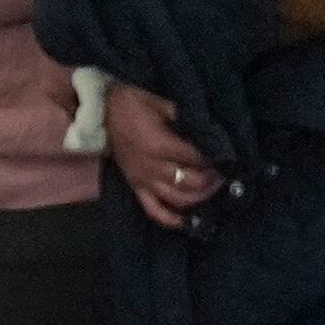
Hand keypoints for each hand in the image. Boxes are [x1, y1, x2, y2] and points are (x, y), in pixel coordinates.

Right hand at [107, 83, 218, 225]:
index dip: (215, 159)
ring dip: (199, 197)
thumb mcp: (160, 103)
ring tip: (211, 189)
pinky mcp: (135, 187)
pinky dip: (171, 219)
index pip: (197, 159)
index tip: (226, 156)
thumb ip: (185, 119)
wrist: (97, 112)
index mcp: (159, 145)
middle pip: (191, 182)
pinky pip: (153, 210)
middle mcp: (152, 167)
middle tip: (222, 172)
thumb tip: (209, 132)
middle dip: (212, 180)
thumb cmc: (130, 104)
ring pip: (178, 199)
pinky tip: (187, 221)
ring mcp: (143, 180)